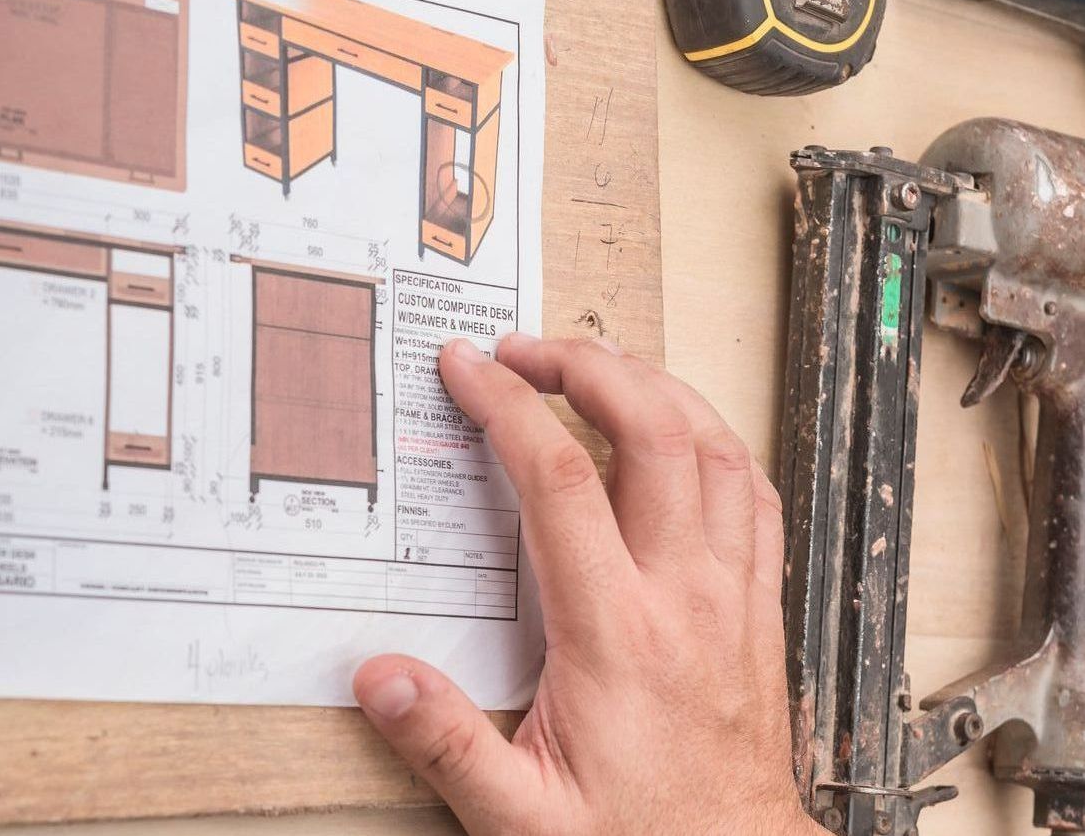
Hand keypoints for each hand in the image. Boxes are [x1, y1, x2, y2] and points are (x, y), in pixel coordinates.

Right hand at [353, 335, 819, 835]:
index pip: (558, 480)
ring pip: (715, 448)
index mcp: (616, 631)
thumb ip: (445, 741)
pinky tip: (686, 432)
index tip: (469, 370)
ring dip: (656, 387)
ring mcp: (731, 593)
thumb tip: (381, 678)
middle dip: (586, 366)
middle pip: (653, 431)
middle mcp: (683, 595)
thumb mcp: (520, 814)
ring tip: (601, 364)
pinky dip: (717, 441)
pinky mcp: (756, 605)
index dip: (507, 407)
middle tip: (529, 349)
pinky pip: (755, 495)